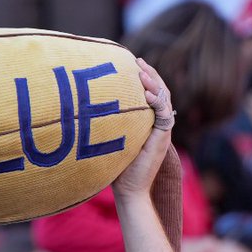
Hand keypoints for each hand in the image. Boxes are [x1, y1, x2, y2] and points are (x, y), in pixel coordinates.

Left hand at [112, 58, 174, 199]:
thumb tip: (86, 110)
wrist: (129, 190)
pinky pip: (164, 114)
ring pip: (164, 99)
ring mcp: (162, 130)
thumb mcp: (113, 140)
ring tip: (142, 72)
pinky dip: (157, 102)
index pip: (152, 94)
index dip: (145, 78)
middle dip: (151, 74)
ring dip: (154, 84)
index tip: (133, 63)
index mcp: (149, 123)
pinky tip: (146, 93)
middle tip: (138, 60)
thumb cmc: (117, 169)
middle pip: (161, 91)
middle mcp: (158, 124)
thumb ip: (110, 124)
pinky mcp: (162, 138)